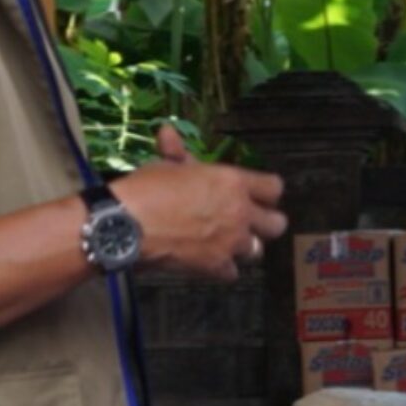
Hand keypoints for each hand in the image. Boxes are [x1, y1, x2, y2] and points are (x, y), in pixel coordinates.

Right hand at [110, 125, 286, 279]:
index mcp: (233, 182)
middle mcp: (240, 212)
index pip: (274, 188)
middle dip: (266, 224)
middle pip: (277, 224)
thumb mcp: (166, 165)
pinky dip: (222, 269)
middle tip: (250, 223)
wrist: (128, 225)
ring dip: (244, 247)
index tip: (258, 195)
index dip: (267, 192)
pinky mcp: (217, 266)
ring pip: (257, 250)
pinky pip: (232, 273)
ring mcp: (231, 242)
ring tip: (228, 243)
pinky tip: (209, 262)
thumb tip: (167, 132)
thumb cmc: (148, 188)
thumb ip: (177, 152)